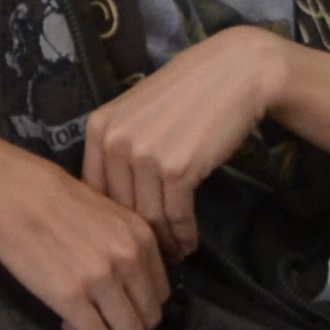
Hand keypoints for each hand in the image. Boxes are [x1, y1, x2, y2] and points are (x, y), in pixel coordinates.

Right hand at [0, 140, 171, 329]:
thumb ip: (124, 240)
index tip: (114, 299)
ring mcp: (101, 278)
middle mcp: (129, 258)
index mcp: (141, 235)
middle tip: (99, 315)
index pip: (161, 291)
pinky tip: (66, 322)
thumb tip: (129, 277)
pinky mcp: (69, 296)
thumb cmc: (47, 193)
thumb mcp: (105, 209)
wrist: (5, 189)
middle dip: (126, 321)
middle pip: (150, 317)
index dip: (138, 301)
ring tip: (83, 320)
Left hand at [81, 30, 291, 249]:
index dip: (111, 218)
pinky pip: (176, 215)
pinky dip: (184, 235)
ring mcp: (145, 155)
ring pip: (149, 216)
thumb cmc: (189, 92)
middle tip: (152, 255)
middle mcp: (115, 141)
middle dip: (138, 235)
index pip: (95, 189)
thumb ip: (119, 145)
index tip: (127, 236)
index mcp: (99, 127)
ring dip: (164, 241)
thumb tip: (114, 196)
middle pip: (121, 207)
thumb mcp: (138, 112)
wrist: (235, 74)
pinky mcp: (177, 169)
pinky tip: (190, 243)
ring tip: (174, 254)